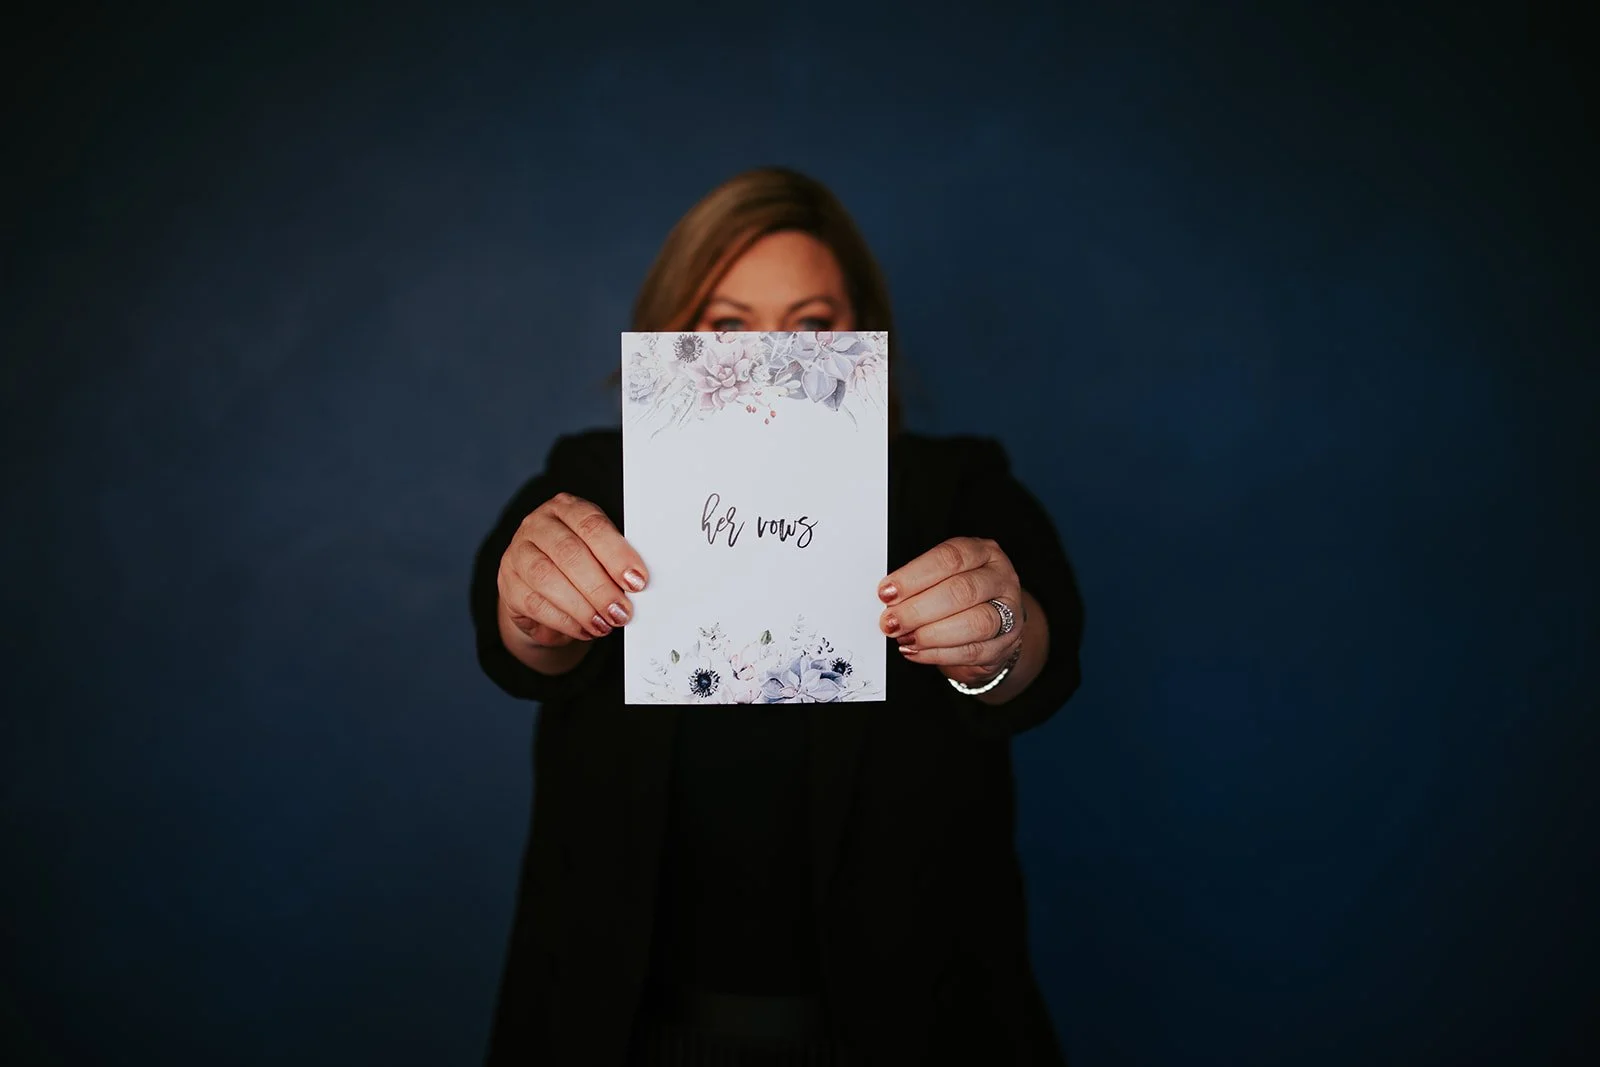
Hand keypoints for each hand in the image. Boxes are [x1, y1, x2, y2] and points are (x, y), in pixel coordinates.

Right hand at [498, 493, 648, 646]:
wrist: (544, 593)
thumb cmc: (579, 568)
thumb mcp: (599, 557)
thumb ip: (614, 564)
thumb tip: (636, 584)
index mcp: (567, 509)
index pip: (591, 525)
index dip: (616, 553)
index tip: (637, 580)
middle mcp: (538, 525)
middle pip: (569, 552)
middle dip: (600, 586)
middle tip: (621, 610)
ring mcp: (517, 553)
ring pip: (547, 578)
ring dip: (581, 606)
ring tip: (604, 623)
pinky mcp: (508, 585)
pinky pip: (534, 604)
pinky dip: (564, 621)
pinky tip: (585, 629)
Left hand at [878, 537, 1024, 686]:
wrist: (991, 626)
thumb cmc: (960, 596)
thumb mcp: (942, 577)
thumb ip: (919, 583)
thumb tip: (888, 597)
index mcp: (982, 552)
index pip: (949, 558)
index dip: (914, 576)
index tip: (887, 592)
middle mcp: (1000, 579)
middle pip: (962, 591)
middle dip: (919, 609)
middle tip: (891, 621)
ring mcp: (1009, 612)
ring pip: (974, 623)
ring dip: (931, 634)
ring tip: (905, 638)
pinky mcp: (1005, 644)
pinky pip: (973, 652)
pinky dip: (939, 654)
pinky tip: (917, 651)